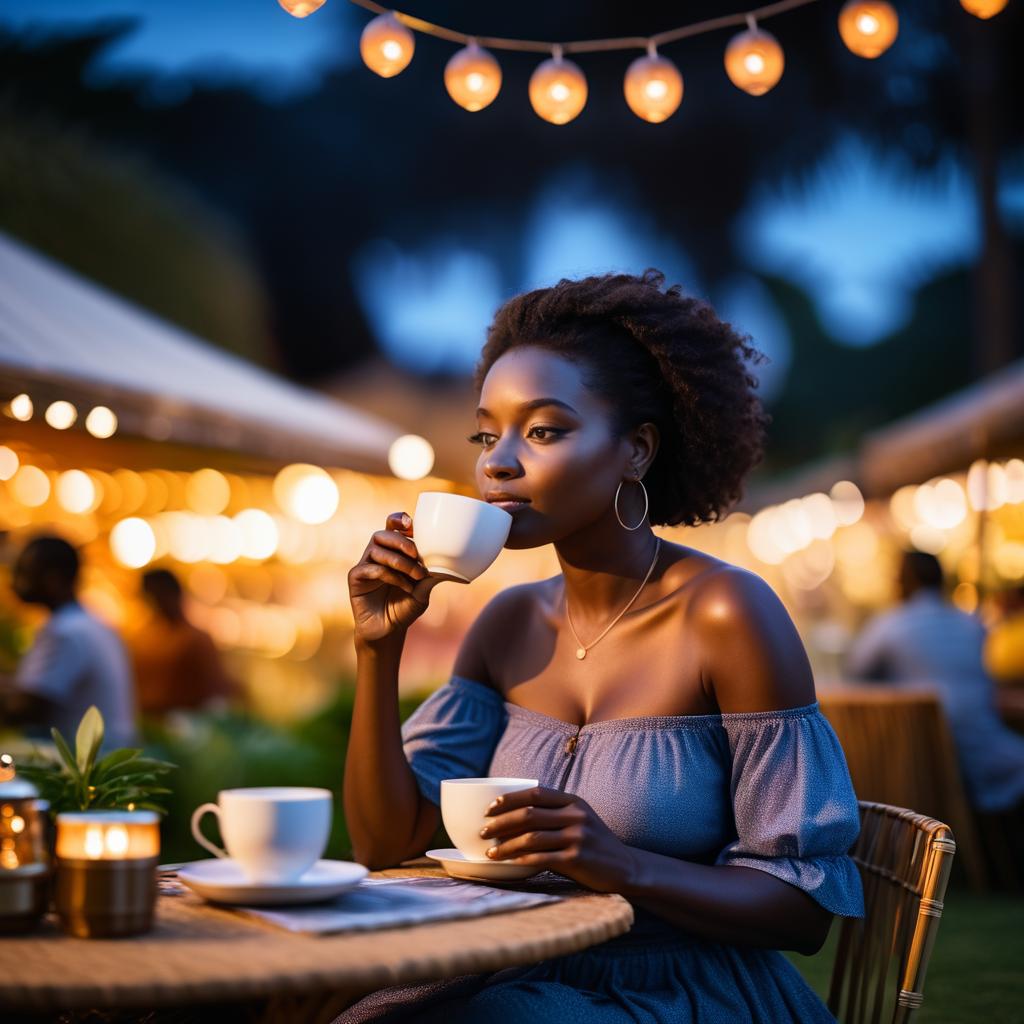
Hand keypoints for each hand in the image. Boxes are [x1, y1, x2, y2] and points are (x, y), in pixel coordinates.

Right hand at [348, 512, 445, 644]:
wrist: (389, 630)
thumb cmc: (405, 607)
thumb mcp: (423, 589)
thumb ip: (431, 575)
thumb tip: (449, 565)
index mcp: (392, 551)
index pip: (391, 526)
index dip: (399, 520)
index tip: (412, 524)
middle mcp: (376, 555)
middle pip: (382, 534)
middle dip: (400, 540)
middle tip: (415, 553)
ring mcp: (364, 566)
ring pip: (376, 550)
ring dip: (399, 561)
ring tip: (416, 575)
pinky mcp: (355, 579)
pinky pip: (370, 568)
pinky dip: (390, 576)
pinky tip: (404, 587)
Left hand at [479, 785, 635, 892]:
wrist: (625, 867)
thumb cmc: (594, 843)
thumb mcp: (578, 818)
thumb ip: (554, 812)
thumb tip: (514, 812)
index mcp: (573, 801)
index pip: (534, 793)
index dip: (509, 799)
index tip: (489, 808)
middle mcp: (575, 815)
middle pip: (529, 814)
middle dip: (500, 822)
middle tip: (482, 832)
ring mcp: (577, 837)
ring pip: (531, 837)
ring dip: (505, 845)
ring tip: (490, 852)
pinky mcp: (576, 859)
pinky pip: (541, 858)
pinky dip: (520, 861)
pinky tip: (509, 864)